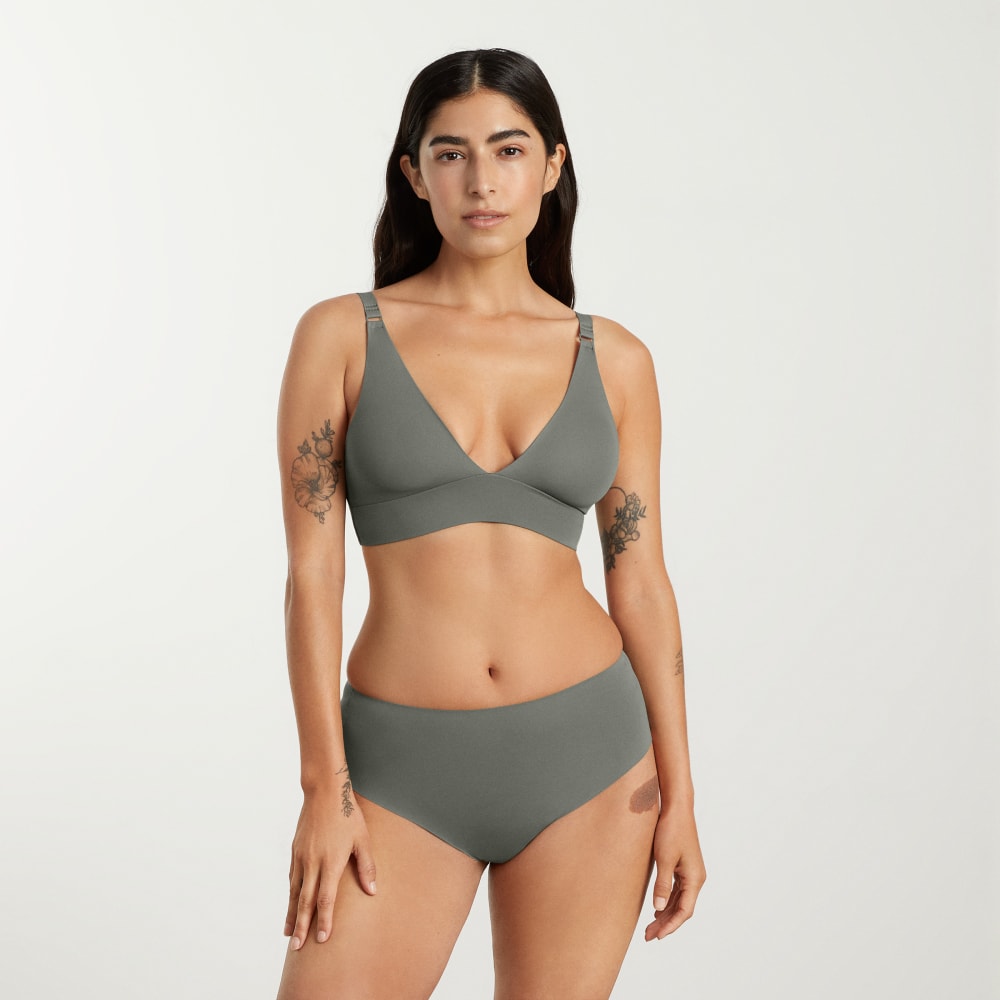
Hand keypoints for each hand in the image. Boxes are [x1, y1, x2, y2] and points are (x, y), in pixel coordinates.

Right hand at [284, 785, 376, 948]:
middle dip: (302, 926)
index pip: (326, 899)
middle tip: (297, 948)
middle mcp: (312, 863)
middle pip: (306, 902)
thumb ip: (366, 866)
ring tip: (289, 934)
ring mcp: (301, 857)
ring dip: (292, 915)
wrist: (324, 792)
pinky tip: (291, 905)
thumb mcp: (362, 839)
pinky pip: (292, 878)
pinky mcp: (295, 850)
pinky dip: (290, 895)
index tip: (322, 938)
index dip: (324, 921)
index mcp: (331, 862)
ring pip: (294, 892)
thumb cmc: (348, 815)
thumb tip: (372, 891)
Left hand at [644, 801, 706, 940]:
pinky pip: (677, 890)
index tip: (657, 936)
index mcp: (694, 878)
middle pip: (682, 908)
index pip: (684, 911)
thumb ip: (662, 884)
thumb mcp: (664, 858)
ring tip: (650, 926)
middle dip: (666, 923)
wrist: (677, 808)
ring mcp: (690, 872)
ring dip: (665, 913)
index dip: (671, 926)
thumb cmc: (671, 830)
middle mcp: (696, 878)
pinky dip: (667, 901)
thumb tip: (658, 908)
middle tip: (648, 935)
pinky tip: (656, 907)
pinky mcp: (684, 865)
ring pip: (679, 900)